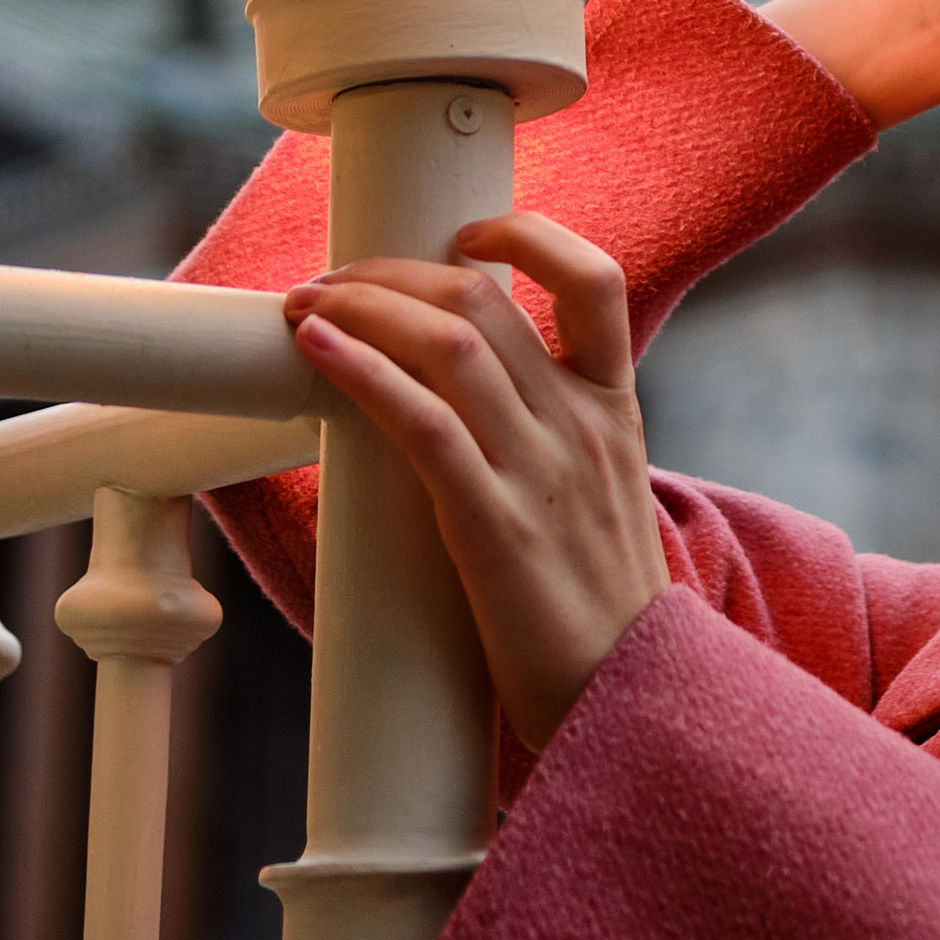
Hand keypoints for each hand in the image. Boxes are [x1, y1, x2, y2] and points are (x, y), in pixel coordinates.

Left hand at [283, 211, 666, 755]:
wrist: (633, 707)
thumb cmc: (601, 619)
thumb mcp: (600, 503)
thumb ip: (552, 446)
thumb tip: (466, 412)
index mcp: (615, 414)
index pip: (595, 279)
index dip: (527, 232)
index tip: (463, 234)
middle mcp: (583, 427)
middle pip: (486, 298)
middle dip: (392, 271)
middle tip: (333, 280)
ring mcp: (543, 473)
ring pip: (450, 343)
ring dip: (363, 307)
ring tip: (306, 307)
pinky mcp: (498, 528)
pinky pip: (425, 424)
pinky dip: (362, 372)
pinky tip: (317, 351)